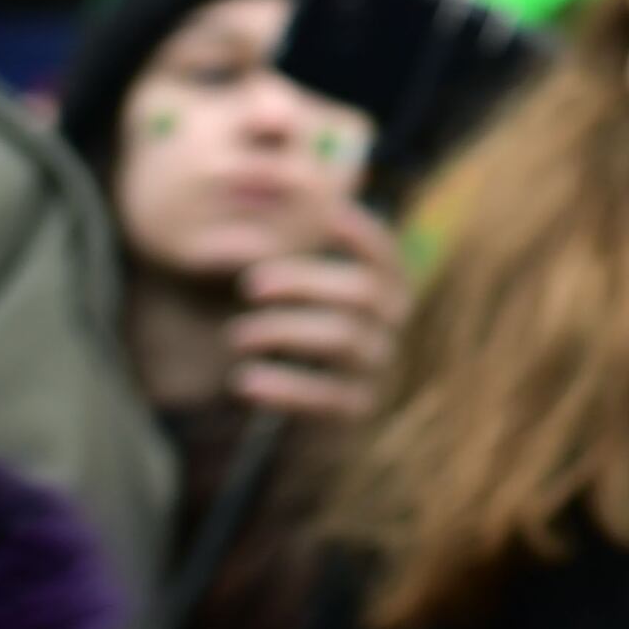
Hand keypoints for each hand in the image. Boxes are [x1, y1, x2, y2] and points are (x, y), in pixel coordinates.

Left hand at [226, 201, 408, 420]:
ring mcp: (379, 370)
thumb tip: (268, 202)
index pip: (386, 255)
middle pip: (363, 292)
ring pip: (344, 338)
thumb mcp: (305, 300)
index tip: (324, 213)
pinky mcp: (357, 413)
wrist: (312, 426)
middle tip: (248, 283)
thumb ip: (296, 263)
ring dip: (284, 330)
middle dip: (304, 280)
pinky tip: (245, 380)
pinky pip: (329, 397)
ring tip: (236, 335)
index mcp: (387, 291)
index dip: (360, 232)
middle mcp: (392, 327)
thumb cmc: (302, 344)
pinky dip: (285, 386)